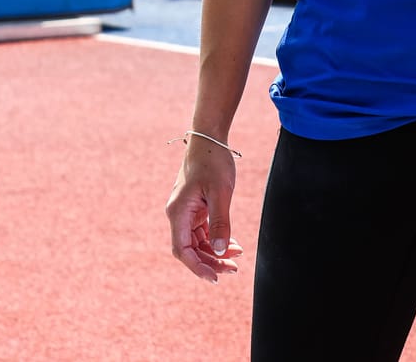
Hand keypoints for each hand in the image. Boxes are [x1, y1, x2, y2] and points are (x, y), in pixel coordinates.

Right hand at [165, 138, 243, 283]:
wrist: (209, 137)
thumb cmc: (213, 161)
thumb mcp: (220, 192)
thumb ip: (220, 222)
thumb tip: (219, 251)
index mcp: (178, 212)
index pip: (182, 250)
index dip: (197, 267)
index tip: (214, 278)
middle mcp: (178, 214)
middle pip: (190, 249)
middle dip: (211, 262)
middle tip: (234, 269)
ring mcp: (186, 211)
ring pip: (198, 242)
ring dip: (215, 252)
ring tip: (237, 256)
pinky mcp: (195, 208)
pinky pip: (203, 231)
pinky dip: (216, 239)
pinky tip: (234, 244)